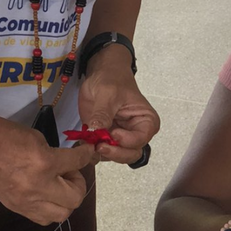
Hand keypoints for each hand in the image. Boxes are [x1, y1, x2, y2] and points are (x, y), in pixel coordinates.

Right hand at [0, 114, 94, 225]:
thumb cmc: (5, 135)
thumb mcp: (38, 138)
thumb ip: (56, 154)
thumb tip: (69, 162)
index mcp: (44, 163)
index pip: (77, 163)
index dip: (87, 156)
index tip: (88, 152)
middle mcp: (38, 188)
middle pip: (74, 199)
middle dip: (78, 185)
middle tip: (70, 172)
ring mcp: (26, 202)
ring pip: (61, 215)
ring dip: (66, 201)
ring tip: (58, 185)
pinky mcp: (17, 208)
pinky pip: (43, 218)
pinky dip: (51, 208)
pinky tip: (46, 194)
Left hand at [77, 45, 159, 164]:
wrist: (100, 73)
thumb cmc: (112, 78)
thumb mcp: (108, 93)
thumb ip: (103, 114)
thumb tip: (96, 133)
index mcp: (146, 121)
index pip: (141, 140)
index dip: (127, 141)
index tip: (113, 134)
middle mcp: (135, 133)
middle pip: (130, 153)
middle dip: (114, 152)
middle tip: (98, 145)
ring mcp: (119, 137)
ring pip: (115, 156)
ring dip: (101, 153)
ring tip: (89, 142)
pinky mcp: (104, 138)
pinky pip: (100, 152)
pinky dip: (92, 151)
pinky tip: (84, 142)